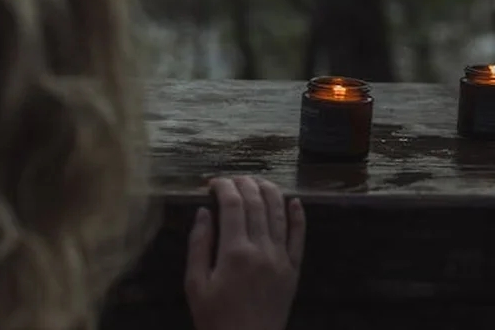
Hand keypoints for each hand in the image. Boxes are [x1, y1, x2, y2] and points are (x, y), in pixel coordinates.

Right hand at [185, 176, 306, 329]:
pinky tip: (295, 201)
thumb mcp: (195, 284)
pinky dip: (298, 216)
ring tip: (259, 181)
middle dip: (244, 184)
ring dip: (270, 192)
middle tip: (233, 178)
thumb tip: (203, 212)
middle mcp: (261, 249)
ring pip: (279, 214)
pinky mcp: (294, 270)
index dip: (223, 187)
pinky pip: (299, 237)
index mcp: (234, 251)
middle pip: (256, 203)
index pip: (231, 205)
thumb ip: (199, 245)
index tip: (213, 182)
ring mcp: (281, 258)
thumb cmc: (215, 318)